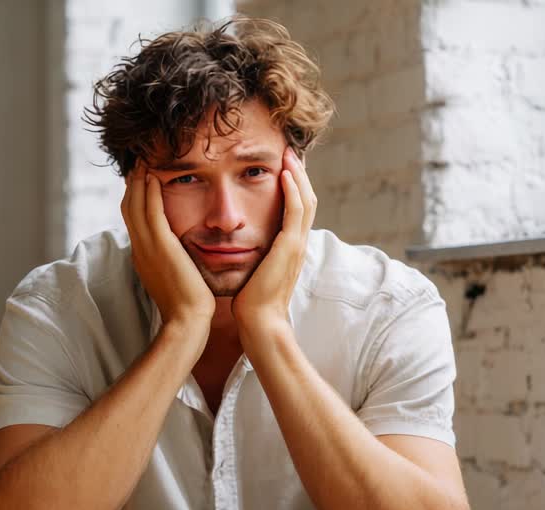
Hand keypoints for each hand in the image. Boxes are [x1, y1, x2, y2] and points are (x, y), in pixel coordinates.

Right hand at [120, 159, 214, 336]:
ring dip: (139, 181)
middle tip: (137, 163)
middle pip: (128, 207)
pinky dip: (150, 192)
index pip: (133, 220)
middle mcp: (140, 249)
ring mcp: (147, 247)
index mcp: (143, 257)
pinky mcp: (161, 246)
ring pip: (135, 205)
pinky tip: (155, 177)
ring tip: (143, 161)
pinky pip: (152, 211)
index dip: (135, 198)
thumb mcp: (176, 280)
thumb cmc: (187, 307)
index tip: (141, 180)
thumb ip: (174, 263)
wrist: (187, 322)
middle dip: (132, 184)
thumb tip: (180, 256)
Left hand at [233, 146, 315, 340]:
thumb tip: (237, 247)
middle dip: (300, 174)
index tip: (284, 168)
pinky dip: (293, 190)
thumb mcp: (254, 273)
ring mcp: (297, 245)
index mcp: (290, 249)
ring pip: (306, 200)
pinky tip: (285, 173)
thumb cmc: (251, 304)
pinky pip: (296, 211)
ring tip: (290, 154)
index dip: (294, 187)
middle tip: (291, 152)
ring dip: (299, 174)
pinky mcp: (289, 248)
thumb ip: (253, 257)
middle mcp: (298, 244)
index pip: (297, 210)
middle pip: (307, 199)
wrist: (260, 324)